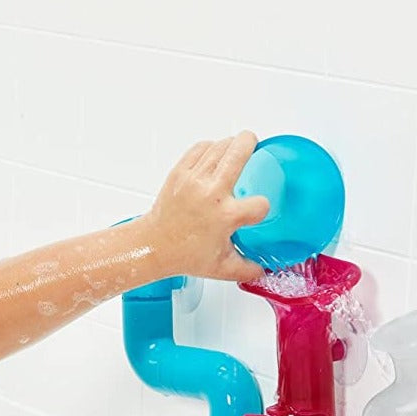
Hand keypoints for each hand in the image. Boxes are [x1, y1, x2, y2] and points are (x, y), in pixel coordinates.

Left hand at [145, 130, 269, 282]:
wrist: (153, 246)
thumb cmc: (184, 256)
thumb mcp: (221, 269)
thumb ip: (247, 270)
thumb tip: (263, 271)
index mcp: (225, 216)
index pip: (260, 204)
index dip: (262, 207)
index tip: (256, 210)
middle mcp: (211, 193)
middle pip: (240, 150)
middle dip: (251, 142)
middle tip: (254, 144)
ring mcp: (194, 180)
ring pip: (221, 145)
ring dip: (232, 143)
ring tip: (236, 148)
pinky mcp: (179, 173)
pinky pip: (200, 148)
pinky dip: (210, 148)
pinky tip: (214, 154)